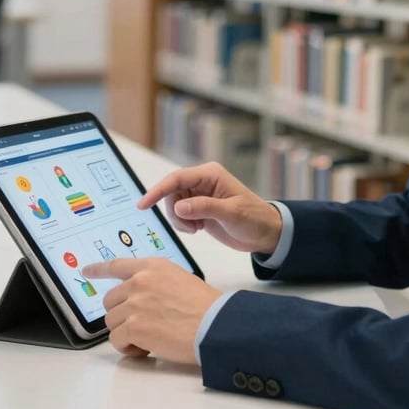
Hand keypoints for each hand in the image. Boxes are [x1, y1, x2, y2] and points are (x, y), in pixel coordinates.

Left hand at [82, 257, 220, 363]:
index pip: (117, 265)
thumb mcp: (179, 279)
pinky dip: (129, 349)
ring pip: (112, 323)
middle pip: (110, 300)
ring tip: (150, 338)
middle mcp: (140, 281)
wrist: (215, 324)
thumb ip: (155, 282)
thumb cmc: (205, 306)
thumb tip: (138, 298)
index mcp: (152, 266)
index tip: (86, 271)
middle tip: (142, 325)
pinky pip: (116, 341)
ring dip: (127, 333)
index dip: (99, 269)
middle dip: (122, 314)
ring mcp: (135, 303)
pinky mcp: (134, 326)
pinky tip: (148, 348)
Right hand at [139, 161, 281, 254]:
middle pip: (171, 193)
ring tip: (197, 228)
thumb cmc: (254, 218)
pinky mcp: (199, 208)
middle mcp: (203, 182)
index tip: (143, 205)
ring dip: (179, 220)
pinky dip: (183, 224)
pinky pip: (179, 214)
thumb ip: (205, 208)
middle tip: (191, 227)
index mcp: (210, 175)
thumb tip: (178, 207)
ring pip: (173, 205)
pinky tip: (199, 229)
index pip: (177, 179)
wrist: (265, 233)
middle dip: (175, 212)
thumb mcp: (231, 214)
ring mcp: (200, 195)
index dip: (158, 190)